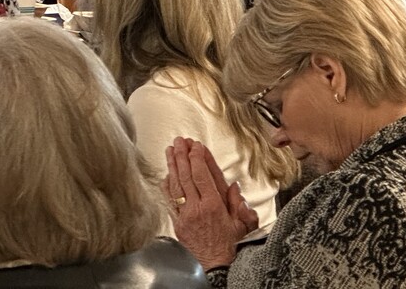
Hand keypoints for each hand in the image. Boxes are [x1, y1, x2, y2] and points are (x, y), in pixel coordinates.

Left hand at [163, 137, 254, 269]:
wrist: (213, 264)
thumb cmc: (227, 243)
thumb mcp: (240, 223)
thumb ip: (238, 203)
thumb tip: (234, 186)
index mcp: (213, 205)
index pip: (203, 175)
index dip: (198, 158)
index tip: (196, 145)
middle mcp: (197, 207)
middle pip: (187, 175)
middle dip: (183, 155)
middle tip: (180, 141)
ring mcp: (185, 213)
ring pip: (176, 184)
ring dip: (172, 165)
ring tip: (170, 150)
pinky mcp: (176, 220)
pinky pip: (169, 199)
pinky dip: (167, 185)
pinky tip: (166, 173)